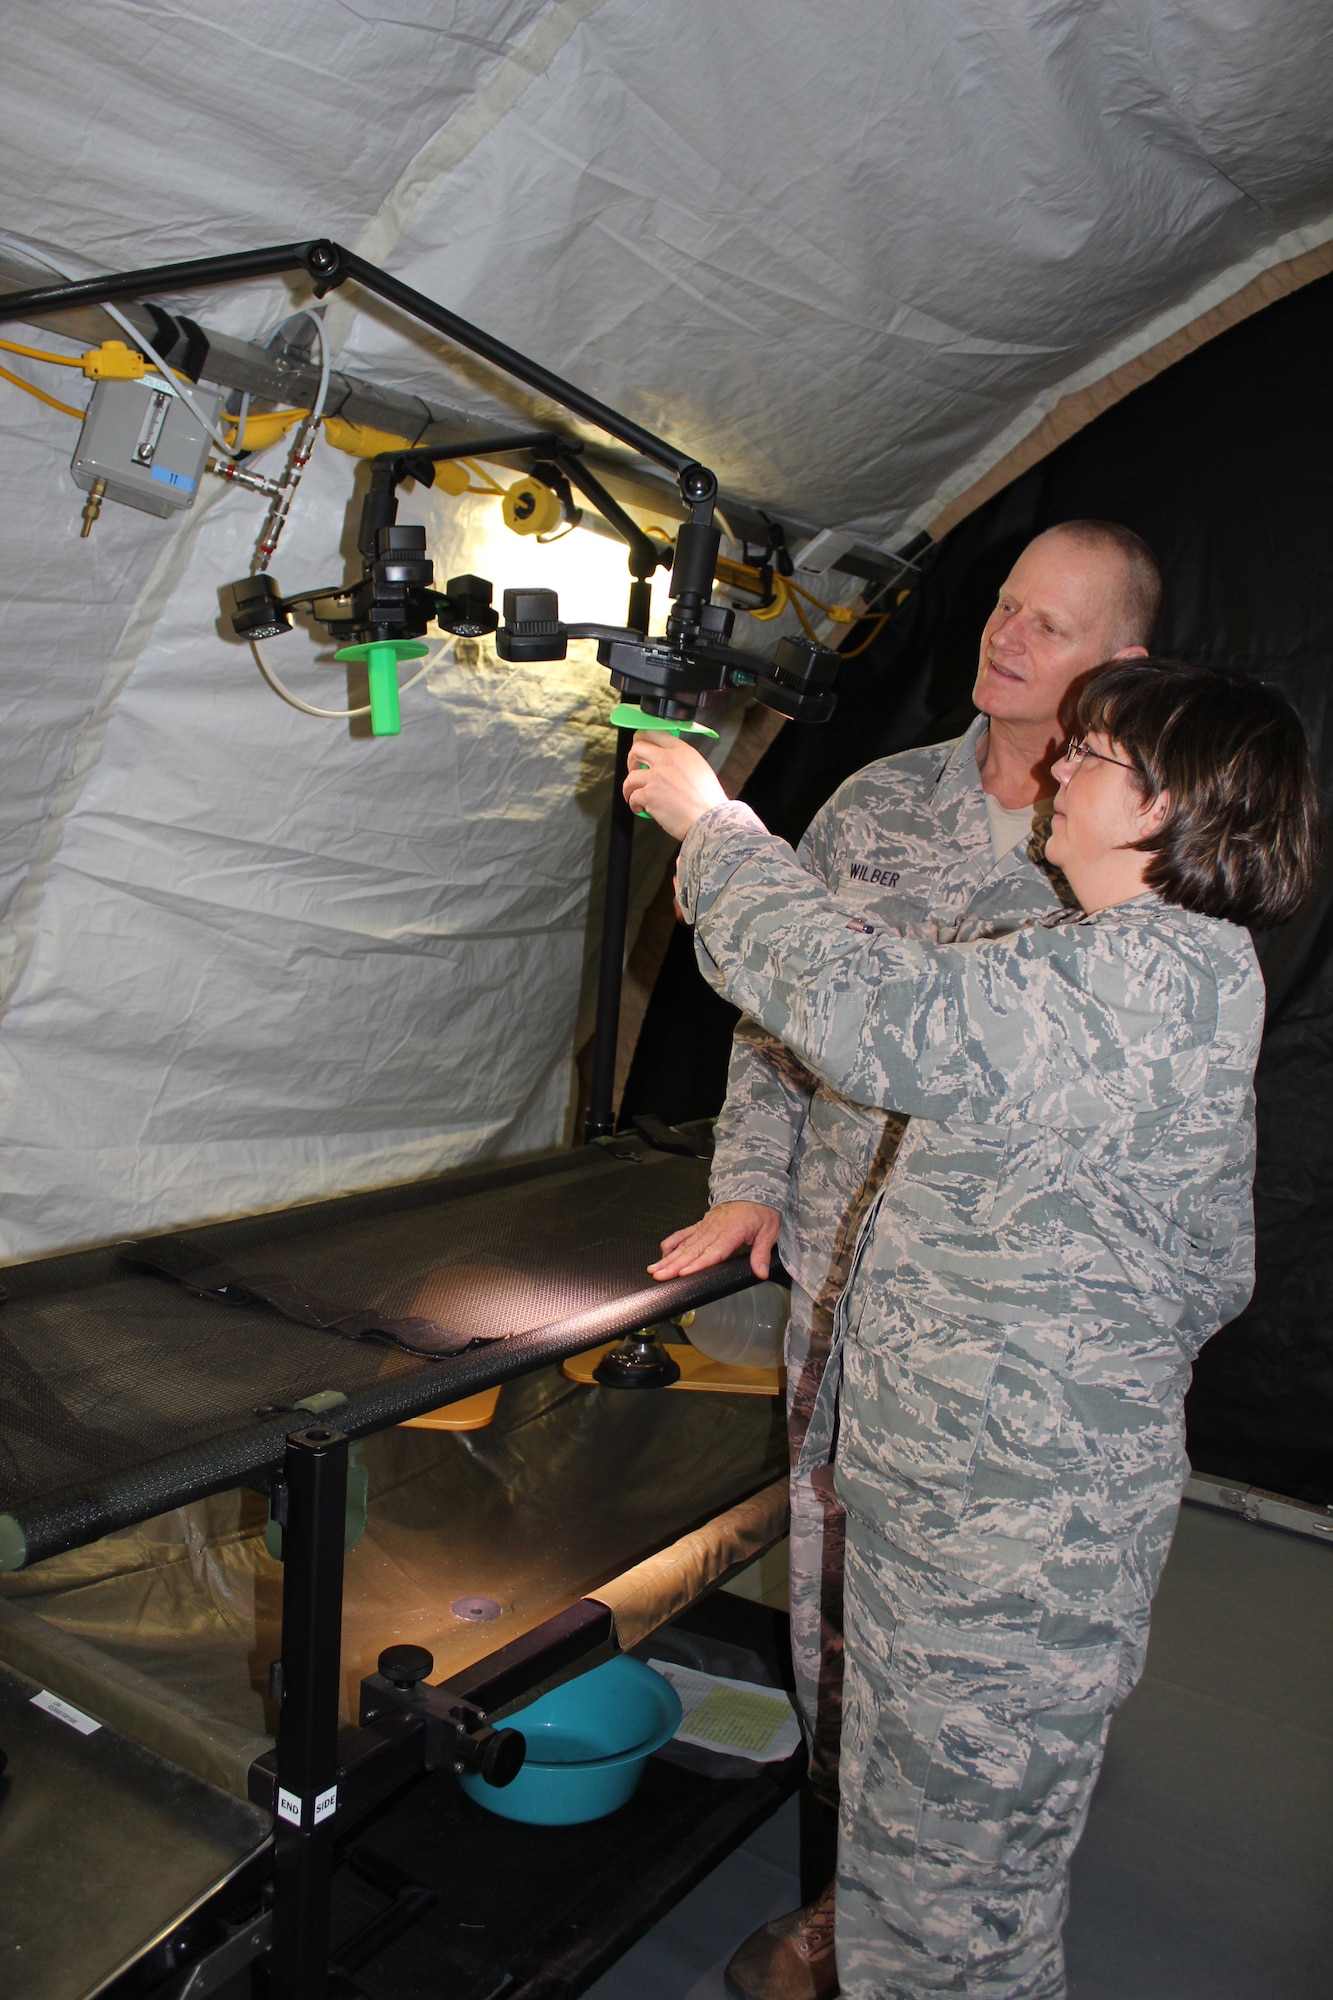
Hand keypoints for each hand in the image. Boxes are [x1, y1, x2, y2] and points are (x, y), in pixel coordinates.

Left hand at [623, 730, 727, 839]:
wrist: (710, 820)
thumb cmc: (708, 802)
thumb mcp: (701, 770)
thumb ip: (682, 762)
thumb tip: (667, 764)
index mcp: (682, 752)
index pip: (656, 733)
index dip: (642, 739)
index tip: (639, 747)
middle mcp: (668, 760)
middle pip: (637, 749)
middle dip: (631, 760)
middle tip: (634, 770)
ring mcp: (657, 776)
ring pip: (631, 776)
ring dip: (629, 787)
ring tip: (634, 795)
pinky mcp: (649, 794)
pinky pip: (633, 796)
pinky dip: (634, 804)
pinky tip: (641, 809)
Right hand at [648, 1201, 780, 1280]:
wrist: (753, 1187)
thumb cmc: (761, 1209)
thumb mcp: (769, 1231)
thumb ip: (761, 1254)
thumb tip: (760, 1273)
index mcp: (732, 1231)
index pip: (712, 1251)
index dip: (697, 1264)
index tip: (683, 1273)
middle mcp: (715, 1228)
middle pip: (692, 1250)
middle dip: (673, 1265)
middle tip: (660, 1276)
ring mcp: (705, 1226)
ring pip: (684, 1244)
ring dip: (668, 1258)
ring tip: (655, 1269)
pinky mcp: (701, 1224)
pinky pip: (683, 1234)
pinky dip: (672, 1243)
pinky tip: (662, 1253)